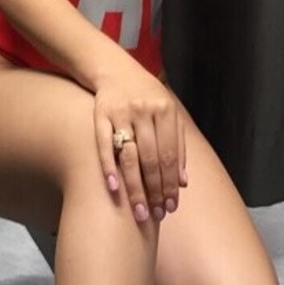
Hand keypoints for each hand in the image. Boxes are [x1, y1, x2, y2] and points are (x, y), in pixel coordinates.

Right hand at [93, 65, 187, 223]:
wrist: (115, 69)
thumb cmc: (147, 97)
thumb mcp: (168, 114)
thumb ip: (178, 146)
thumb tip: (183, 182)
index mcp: (165, 111)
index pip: (170, 155)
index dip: (171, 183)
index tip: (171, 206)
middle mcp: (144, 111)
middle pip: (151, 159)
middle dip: (155, 191)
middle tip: (157, 215)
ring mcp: (121, 113)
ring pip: (129, 156)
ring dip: (135, 187)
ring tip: (139, 211)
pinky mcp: (100, 115)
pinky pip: (103, 145)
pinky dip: (108, 168)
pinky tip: (113, 188)